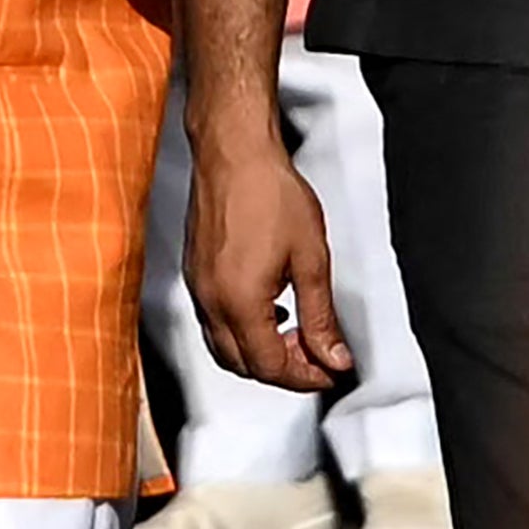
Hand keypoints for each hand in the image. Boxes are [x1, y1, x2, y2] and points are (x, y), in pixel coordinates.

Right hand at [184, 133, 355, 392]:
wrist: (234, 152)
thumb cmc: (269, 192)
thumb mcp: (311, 259)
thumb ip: (321, 317)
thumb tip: (334, 357)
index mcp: (239, 303)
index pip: (270, 368)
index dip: (305, 376)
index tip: (331, 369)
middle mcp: (211, 301)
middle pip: (243, 365)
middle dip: (282, 370)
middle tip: (317, 356)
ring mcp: (198, 287)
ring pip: (223, 347)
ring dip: (259, 353)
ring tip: (295, 334)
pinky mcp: (194, 272)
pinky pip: (213, 321)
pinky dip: (241, 331)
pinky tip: (268, 309)